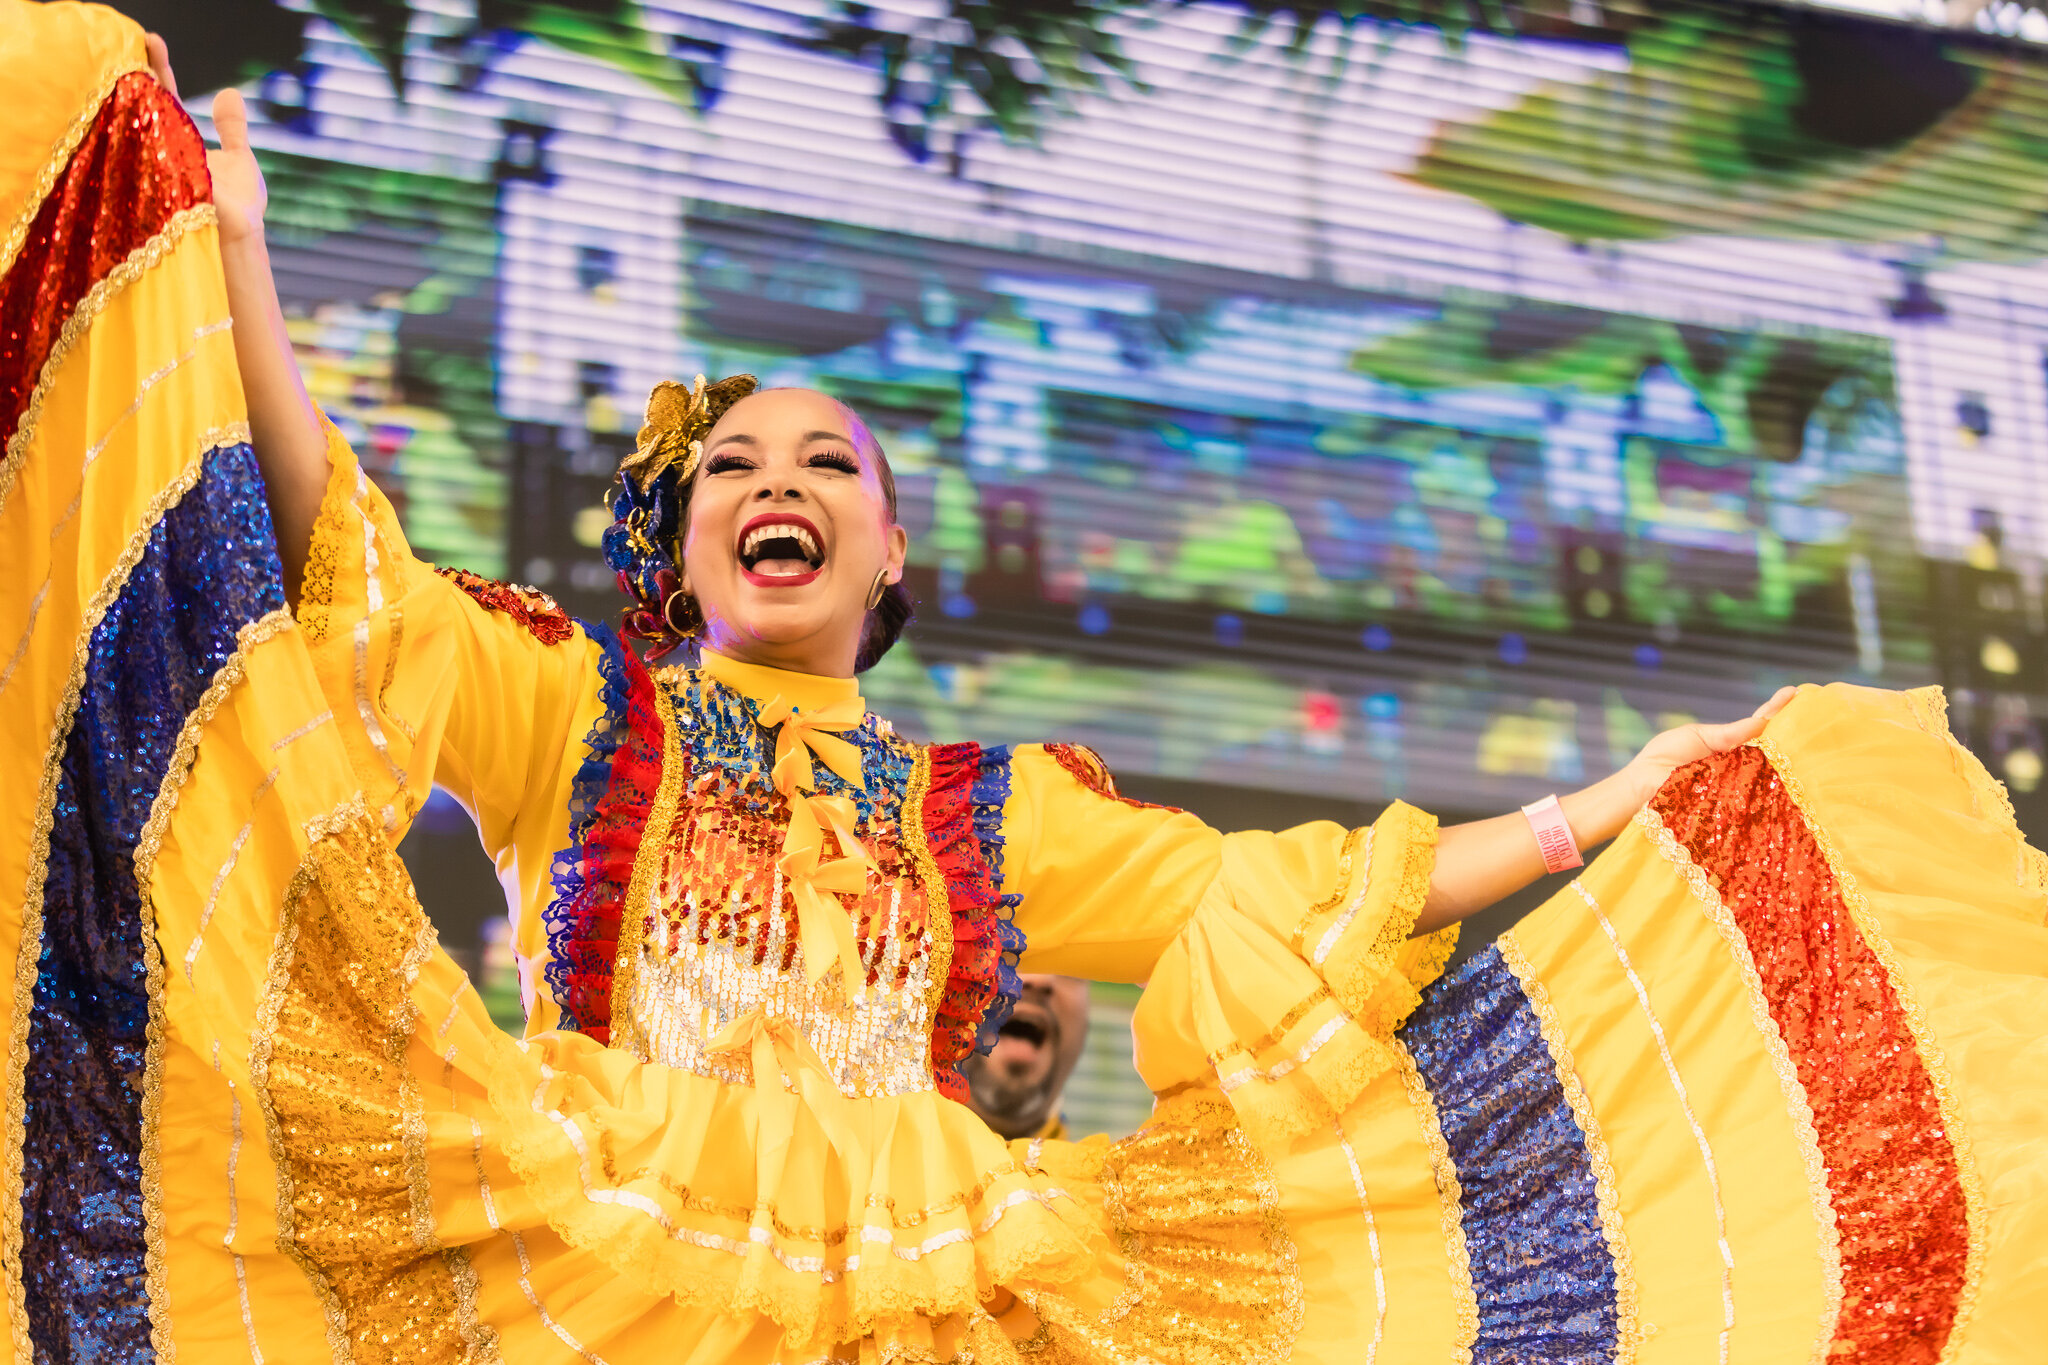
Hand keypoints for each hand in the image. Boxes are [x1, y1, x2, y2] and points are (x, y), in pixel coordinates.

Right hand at [145, 34, 267, 244]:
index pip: (167, 95)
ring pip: (144, 124)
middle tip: (139, 41)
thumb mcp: (241, 158)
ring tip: (136, 64)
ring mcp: (163, 164)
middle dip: (142, 73)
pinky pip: (153, 155)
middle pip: (148, 103)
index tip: (151, 40)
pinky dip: (149, 134)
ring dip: (140, 96)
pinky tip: (145, 107)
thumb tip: (230, 92)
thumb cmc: (242, 204)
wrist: (243, 237)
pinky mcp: (168, 182)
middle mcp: (166, 147)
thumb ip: (232, 127)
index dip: (160, 69)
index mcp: (182, 138)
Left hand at [1619, 685, 1796, 806]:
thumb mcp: (1695, 737)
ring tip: (1811, 735)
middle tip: (1815, 711)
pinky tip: (1788, 772)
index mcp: (1730, 745)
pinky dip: (1771, 783)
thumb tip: (1762, 723)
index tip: (1796, 691)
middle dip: (1794, 731)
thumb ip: (1728, 734)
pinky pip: (1756, 793)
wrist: (1639, 789)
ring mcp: (1738, 785)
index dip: (1777, 710)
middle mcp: (1740, 765)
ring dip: (1790, 756)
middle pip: (1774, 748)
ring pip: (1771, 771)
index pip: (1758, 725)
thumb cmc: (1661, 760)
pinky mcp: (1733, 804)